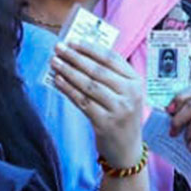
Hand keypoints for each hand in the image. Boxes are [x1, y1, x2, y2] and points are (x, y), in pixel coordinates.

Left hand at [50, 40, 145, 166]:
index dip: (90, 48)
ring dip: (69, 71)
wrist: (127, 149)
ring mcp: (118, 109)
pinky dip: (68, 89)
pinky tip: (58, 81)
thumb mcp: (125, 94)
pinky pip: (82, 101)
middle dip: (75, 57)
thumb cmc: (122, 116)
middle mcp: (130, 94)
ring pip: (89, 85)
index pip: (111, 59)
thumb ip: (111, 76)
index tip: (72, 41)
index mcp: (136, 82)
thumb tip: (81, 54)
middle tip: (58, 48)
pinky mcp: (105, 123)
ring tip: (54, 62)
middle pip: (98, 70)